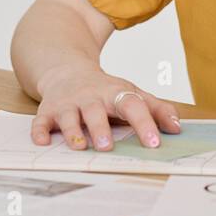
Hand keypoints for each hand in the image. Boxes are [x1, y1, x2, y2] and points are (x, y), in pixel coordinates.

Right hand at [31, 63, 180, 151]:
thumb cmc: (103, 89)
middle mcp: (90, 97)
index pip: (132, 105)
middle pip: (96, 111)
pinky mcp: (48, 110)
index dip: (144, 123)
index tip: (154, 142)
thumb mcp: (130, 92)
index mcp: (114, 93)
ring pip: (69, 117)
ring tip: (80, 146)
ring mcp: (67, 103)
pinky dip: (39, 131)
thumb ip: (155, 108)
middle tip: (108, 146)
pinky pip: (41, 121)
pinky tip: (42, 141)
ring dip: (73, 131)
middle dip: (101, 128)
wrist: (66, 69)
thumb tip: (177, 127)